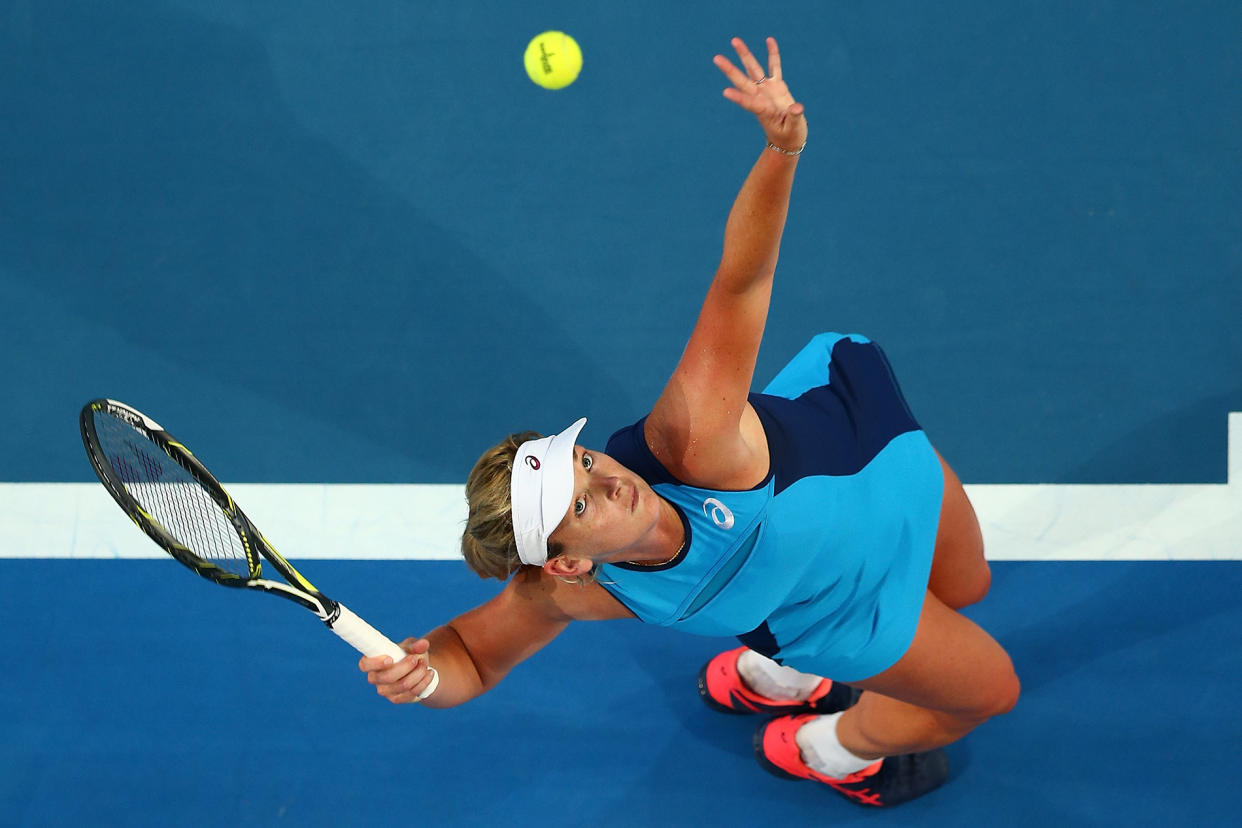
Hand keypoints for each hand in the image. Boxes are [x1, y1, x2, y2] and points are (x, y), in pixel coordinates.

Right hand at [359, 637, 434, 703]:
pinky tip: (429, 673)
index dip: (375, 663)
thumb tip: (423, 644)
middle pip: (388, 677)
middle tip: (417, 659)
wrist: (417, 668)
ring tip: (425, 664)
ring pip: (403, 685)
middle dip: (406, 667)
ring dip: (418, 673)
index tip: (390, 659)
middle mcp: (375, 678)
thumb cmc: (409, 653)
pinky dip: (423, 682)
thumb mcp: (412, 646)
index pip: (365, 664)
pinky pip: (411, 693)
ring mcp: (385, 691)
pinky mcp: (396, 699)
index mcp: (372, 662)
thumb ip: (416, 645)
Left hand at [714, 37, 806, 152]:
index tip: (725, 92)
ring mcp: (767, 90)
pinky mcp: (776, 85)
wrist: (788, 137)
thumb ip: (794, 118)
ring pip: (754, 69)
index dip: (738, 98)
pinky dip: (773, 54)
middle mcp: (760, 97)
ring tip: (734, 40)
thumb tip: (796, 108)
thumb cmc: (789, 135)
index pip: (748, 103)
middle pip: (743, 80)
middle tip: (716, 58)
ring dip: (744, 55)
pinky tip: (769, 39)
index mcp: (763, 110)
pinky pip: (774, 66)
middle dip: (730, 69)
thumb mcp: (793, 129)